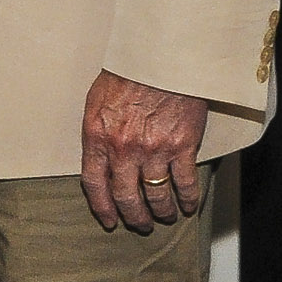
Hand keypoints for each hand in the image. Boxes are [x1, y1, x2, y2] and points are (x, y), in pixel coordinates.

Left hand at [81, 70, 210, 231]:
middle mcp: (123, 149)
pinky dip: (187, 200)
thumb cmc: (128, 73)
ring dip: (161, 212)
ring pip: (156, 195)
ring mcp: (154, 150)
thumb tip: (98, 157)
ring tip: (164, 217)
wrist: (161, 56)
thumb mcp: (97, 101)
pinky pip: (184, 183)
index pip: (94, 184)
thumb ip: (97, 132)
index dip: (102, 207)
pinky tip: (187, 206)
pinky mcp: (182, 146)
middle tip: (140, 224)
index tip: (109, 220)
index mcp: (98, 137)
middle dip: (133, 217)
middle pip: (126, 197)